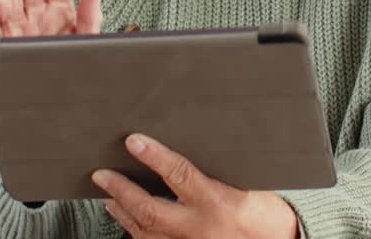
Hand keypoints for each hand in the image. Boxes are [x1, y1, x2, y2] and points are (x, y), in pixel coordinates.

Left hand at [93, 134, 299, 238]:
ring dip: (122, 211)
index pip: (179, 174)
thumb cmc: (268, 216)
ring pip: (144, 232)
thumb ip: (217, 170)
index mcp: (218, 203)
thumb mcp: (248, 185)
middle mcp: (200, 229)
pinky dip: (135, 230)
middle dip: (122, 190)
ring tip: (107, 194)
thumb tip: (190, 144)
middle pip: (149, 210)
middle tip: (102, 174)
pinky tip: (128, 220)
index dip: (154, 156)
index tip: (134, 141)